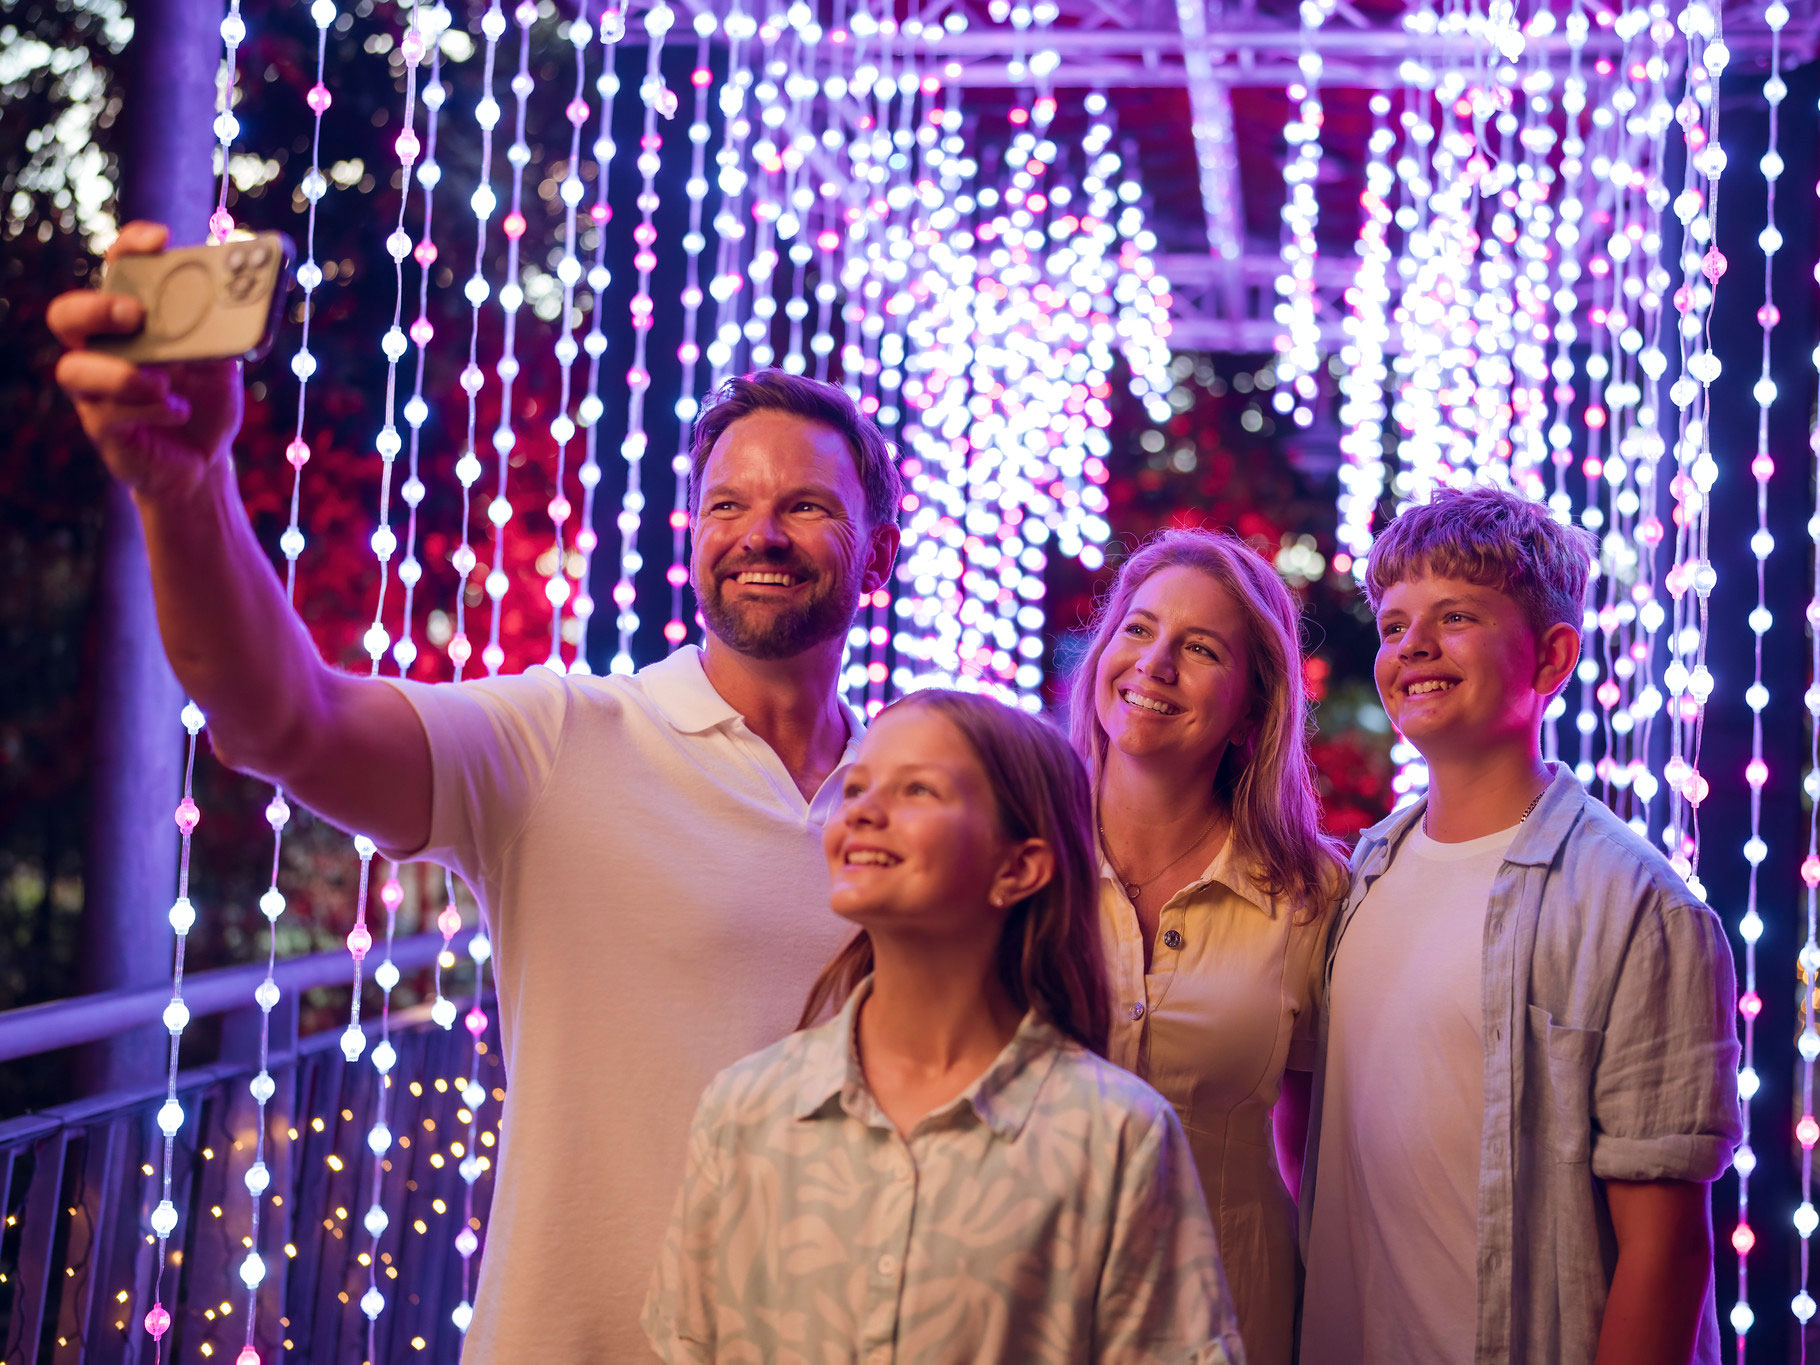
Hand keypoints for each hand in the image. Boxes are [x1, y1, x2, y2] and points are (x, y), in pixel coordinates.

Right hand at [48, 221, 243, 502]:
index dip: (131, 248)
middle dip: (98, 308)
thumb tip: (247, 293)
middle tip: (136, 314)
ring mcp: (96, 390)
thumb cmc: (205, 401)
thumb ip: (225, 331)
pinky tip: (179, 409)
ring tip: (162, 380)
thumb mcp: (222, 363)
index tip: (161, 240)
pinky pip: (108, 414)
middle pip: (67, 315)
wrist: (206, 461)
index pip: (116, 271)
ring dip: (122, 372)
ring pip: (75, 369)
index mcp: (130, 322)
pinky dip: (149, 408)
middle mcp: (103, 350)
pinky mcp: (104, 429)